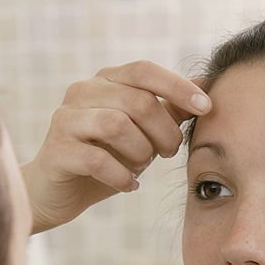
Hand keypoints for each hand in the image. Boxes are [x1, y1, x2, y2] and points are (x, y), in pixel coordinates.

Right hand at [22, 60, 211, 231]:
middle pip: (136, 101)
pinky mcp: (57, 151)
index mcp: (105, 81)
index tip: (207, 107)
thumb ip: (169, 110)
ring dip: (141, 152)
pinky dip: (121, 176)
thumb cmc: (106, 159)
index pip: (144, 71)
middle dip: (163, 131)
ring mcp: (66, 119)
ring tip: (142, 167)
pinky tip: (129, 185)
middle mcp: (82, 92)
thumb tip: (205, 85)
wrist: (58, 193)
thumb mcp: (143, 134)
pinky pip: (97, 160)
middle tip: (169, 153)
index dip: (178, 86)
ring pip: (116, 125)